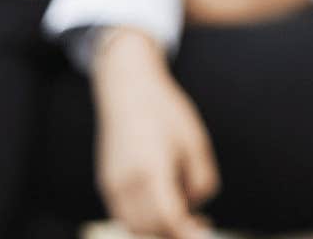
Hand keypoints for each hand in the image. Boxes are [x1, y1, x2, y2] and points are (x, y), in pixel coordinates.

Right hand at [91, 28, 218, 238]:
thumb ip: (201, 183)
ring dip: (159, 229)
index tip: (206, 232)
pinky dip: (145, 219)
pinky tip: (165, 202)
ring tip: (184, 213)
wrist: (128, 88)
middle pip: (150, 229)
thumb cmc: (165, 112)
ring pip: (135, 226)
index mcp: (150, 171)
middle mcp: (125, 183)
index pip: (169, 220)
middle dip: (175, 234)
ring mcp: (111, 185)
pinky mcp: (106, 183)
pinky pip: (125, 215)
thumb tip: (195, 210)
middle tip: (201, 224)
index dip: (188, 233)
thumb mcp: (196, 144)